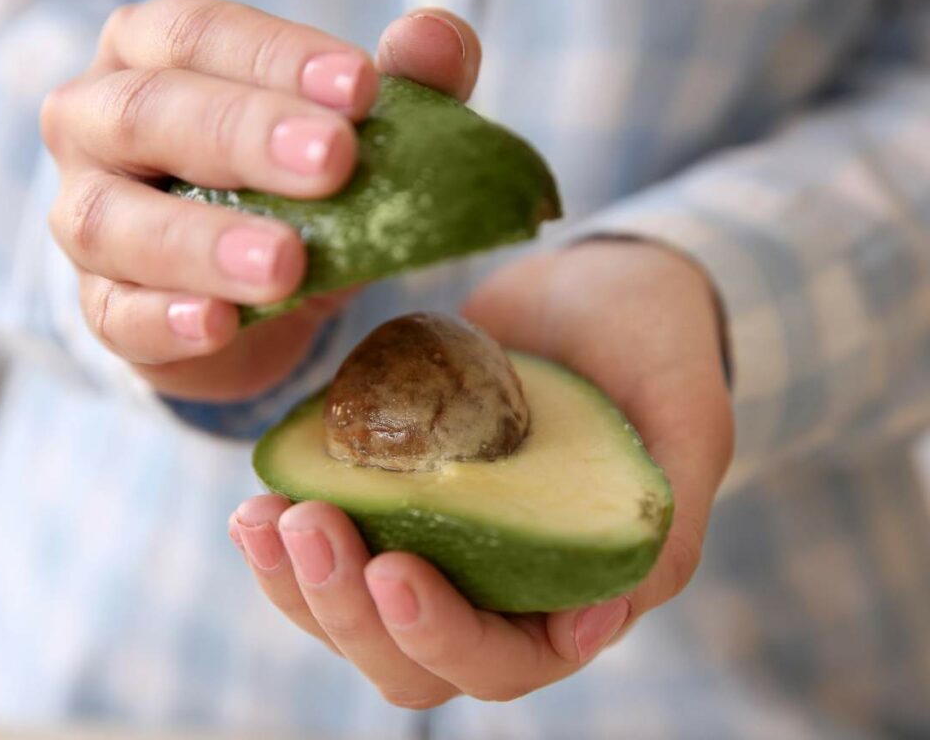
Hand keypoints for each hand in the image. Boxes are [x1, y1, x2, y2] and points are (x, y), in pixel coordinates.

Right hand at [41, 0, 480, 399]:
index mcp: (152, 54)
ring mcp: (83, 219)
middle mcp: (98, 123)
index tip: (362, 89)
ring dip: (203, 242)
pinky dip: (166, 321)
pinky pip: (116, 314)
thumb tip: (438, 39)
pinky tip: (217, 324)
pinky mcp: (102, 307)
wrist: (253, 294)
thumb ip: (401, 84)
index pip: (201, 35)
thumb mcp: (350, 133)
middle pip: (152, 113)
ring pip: (115, 221)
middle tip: (333, 161)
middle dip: (245, 135)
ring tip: (285, 263)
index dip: (278, 57)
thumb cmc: (290, 187)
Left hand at [229, 240, 732, 706]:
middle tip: (309, 525)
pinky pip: (330, 548)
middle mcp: (497, 589)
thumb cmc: (656, 348)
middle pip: (407, 658)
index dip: (440, 635)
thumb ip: (666, 526)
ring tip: (261, 516)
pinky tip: (263, 495)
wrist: (597, 288)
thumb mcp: (688, 423)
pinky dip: (285, 537)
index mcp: (570, 595)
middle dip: (347, 609)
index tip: (394, 569)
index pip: (498, 661)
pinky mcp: (394, 502)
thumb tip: (596, 622)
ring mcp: (439, 547)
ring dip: (299, 583)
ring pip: (352, 616)